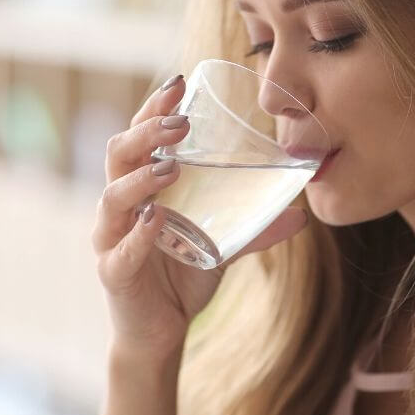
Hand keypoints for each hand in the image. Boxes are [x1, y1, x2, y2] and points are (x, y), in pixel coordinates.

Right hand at [92, 74, 308, 358]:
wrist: (161, 331)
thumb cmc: (183, 275)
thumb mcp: (224, 243)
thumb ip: (256, 225)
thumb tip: (304, 213)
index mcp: (142, 187)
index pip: (140, 136)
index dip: (154, 108)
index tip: (181, 83)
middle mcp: (121, 206)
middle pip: (119, 154)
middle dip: (147, 132)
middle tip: (182, 123)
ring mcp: (111, 238)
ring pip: (112, 197)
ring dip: (141, 178)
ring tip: (172, 165)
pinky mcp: (113, 273)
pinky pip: (119, 251)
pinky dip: (138, 234)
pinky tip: (156, 220)